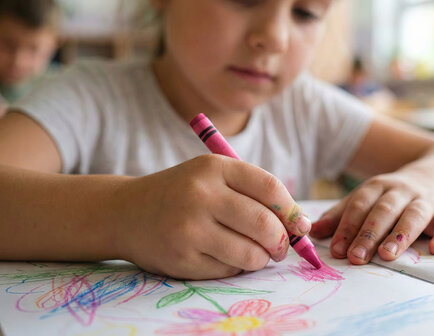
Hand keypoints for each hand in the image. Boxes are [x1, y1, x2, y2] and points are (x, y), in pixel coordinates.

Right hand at [114, 154, 310, 279]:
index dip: (291, 210)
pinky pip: (229, 271)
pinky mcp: (182, 259)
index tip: (299, 225)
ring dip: (261, 259)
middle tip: (280, 247)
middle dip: (281, 241)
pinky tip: (224, 257)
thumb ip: (253, 193)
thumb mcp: (212, 176)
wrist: (126, 212)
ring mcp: (189, 229)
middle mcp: (201, 196)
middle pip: (264, 224)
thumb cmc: (183, 193)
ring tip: (255, 253)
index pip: (270, 188)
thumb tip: (301, 225)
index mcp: (214, 168)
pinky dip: (236, 268)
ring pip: (250, 254)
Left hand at [310, 172, 433, 264]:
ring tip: (388, 255)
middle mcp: (401, 190)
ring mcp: (425, 199)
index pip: (359, 204)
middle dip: (369, 234)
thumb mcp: (366, 198)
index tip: (337, 249)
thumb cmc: (391, 196)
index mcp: (377, 186)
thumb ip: (341, 216)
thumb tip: (313, 232)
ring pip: (413, 215)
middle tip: (356, 257)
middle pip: (384, 210)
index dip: (347, 227)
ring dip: (400, 235)